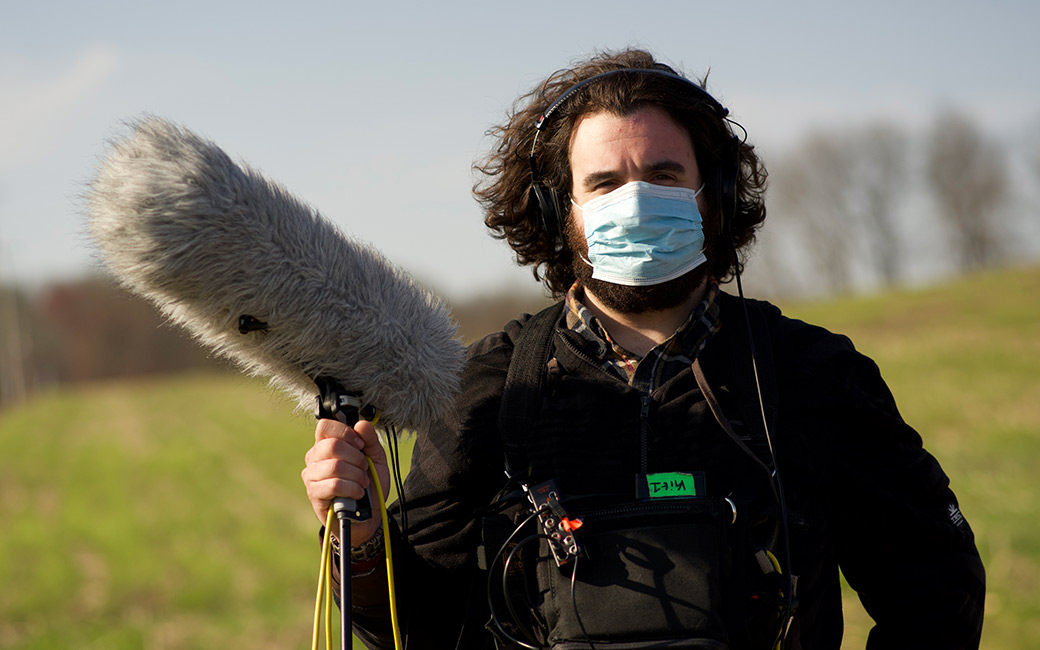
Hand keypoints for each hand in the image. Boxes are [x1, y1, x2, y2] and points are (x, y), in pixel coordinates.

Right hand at [302, 418, 389, 546]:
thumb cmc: (368, 484)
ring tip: (362, 483)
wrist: (367, 514)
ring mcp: (311, 475)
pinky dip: (352, 488)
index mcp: (326, 444)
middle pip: (331, 446)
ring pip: (335, 466)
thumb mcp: (375, 458)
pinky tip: (357, 493)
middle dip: (356, 458)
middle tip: (364, 468)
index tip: (360, 445)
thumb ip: (370, 439)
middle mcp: (314, 457)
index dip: (346, 433)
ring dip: (357, 475)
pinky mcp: (314, 493)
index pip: (325, 425)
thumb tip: (361, 424)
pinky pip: (334, 485)